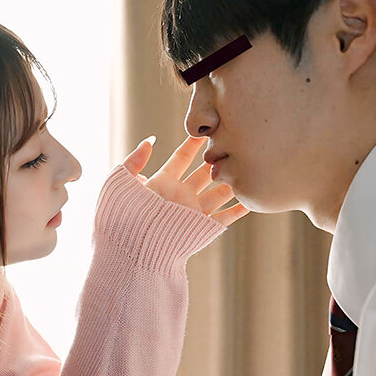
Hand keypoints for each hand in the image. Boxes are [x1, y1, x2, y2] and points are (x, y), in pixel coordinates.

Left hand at [122, 135, 249, 226]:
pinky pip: (225, 217)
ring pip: (219, 191)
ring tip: (249, 164)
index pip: (182, 157)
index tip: (206, 127)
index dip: (194, 143)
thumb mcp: (122, 183)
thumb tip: (150, 140)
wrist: (131, 248)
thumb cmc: (121, 215)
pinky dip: (240, 209)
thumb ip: (134, 160)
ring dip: (232, 179)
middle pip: (205, 171)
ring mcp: (192, 211)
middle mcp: (180, 195)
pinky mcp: (201, 228)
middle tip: (233, 142)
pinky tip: (253, 198)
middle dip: (218, 158)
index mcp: (162, 182)